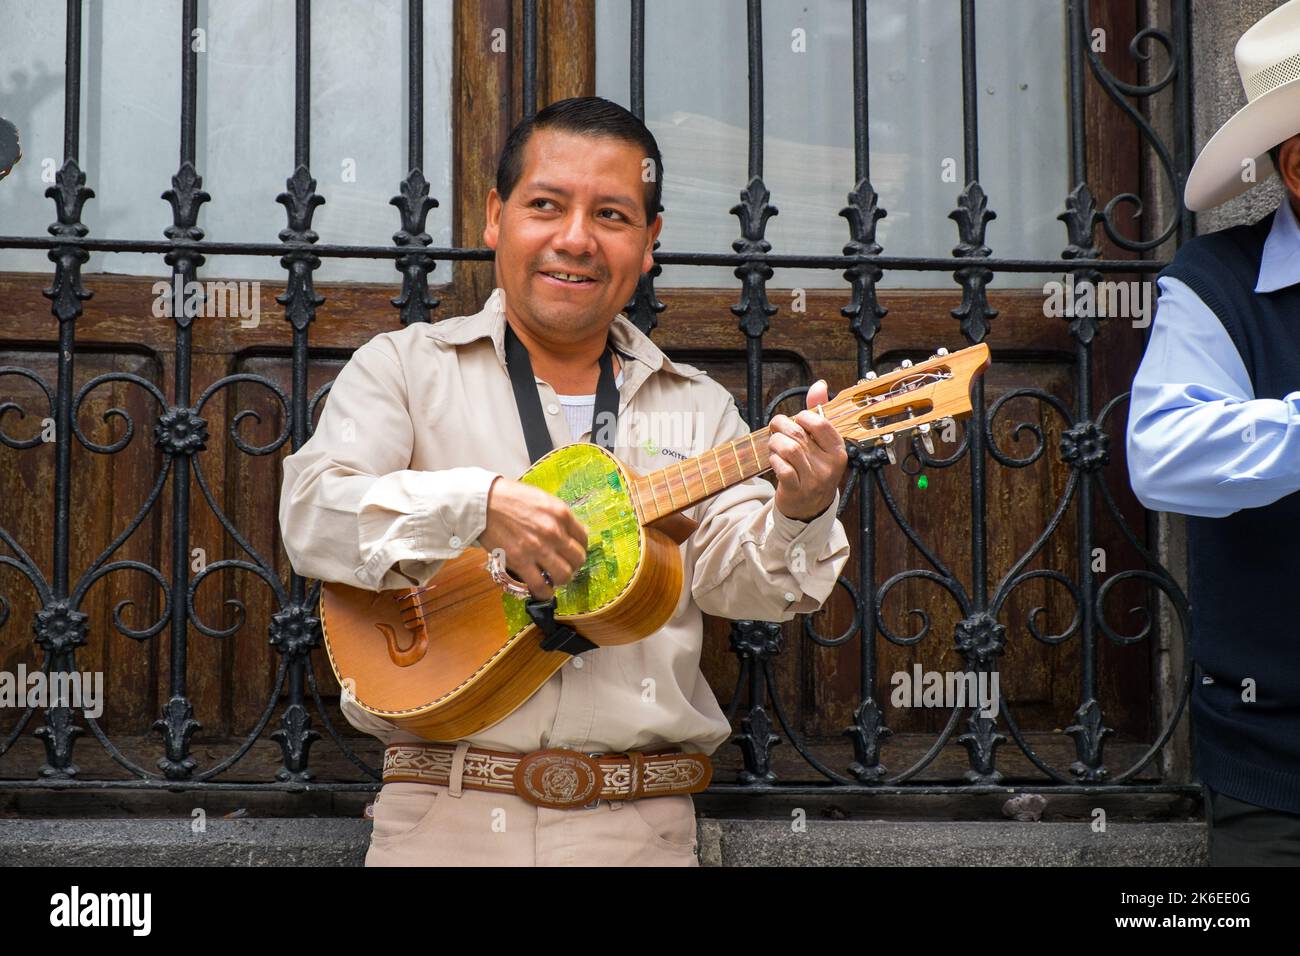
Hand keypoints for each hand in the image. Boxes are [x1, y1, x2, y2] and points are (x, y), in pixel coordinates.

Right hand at [477, 477, 588, 599]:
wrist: (483, 503)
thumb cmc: (510, 498)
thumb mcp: (543, 500)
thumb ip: (558, 517)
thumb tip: (571, 533)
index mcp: (561, 514)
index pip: (584, 538)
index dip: (580, 547)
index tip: (573, 551)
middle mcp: (554, 532)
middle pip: (578, 559)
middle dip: (574, 564)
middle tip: (565, 565)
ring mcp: (538, 549)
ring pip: (564, 575)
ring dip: (562, 579)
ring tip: (555, 577)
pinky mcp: (520, 562)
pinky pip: (540, 586)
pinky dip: (545, 592)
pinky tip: (543, 590)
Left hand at [769, 380, 847, 520]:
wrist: (811, 507)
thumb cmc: (814, 468)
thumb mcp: (822, 443)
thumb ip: (819, 412)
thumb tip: (819, 385)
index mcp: (838, 450)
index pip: (820, 422)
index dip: (802, 416)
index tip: (795, 420)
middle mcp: (829, 465)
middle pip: (799, 433)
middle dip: (781, 426)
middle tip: (776, 430)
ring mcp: (814, 479)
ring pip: (788, 448)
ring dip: (775, 443)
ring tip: (774, 445)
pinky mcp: (797, 490)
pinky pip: (782, 468)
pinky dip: (774, 461)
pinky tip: (775, 461)